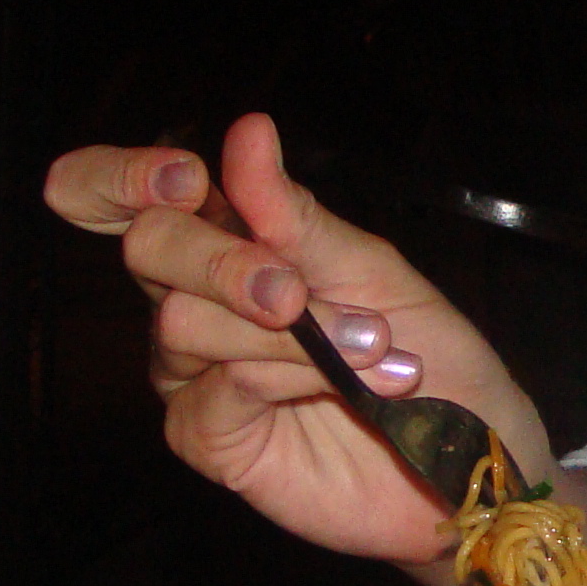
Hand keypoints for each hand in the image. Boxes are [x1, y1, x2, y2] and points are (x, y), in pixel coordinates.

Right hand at [42, 112, 551, 576]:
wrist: (466, 454)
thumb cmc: (428, 351)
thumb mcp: (371, 269)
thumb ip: (295, 215)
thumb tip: (247, 132)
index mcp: (225, 240)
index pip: (120, 193)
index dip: (123, 175)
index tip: (186, 179)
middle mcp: (191, 299)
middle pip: (146, 246)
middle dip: (224, 260)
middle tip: (299, 291)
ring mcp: (191, 372)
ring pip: (184, 322)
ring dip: (292, 333)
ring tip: (375, 350)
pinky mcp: (205, 437)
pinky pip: (220, 388)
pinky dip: (291, 376)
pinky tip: (353, 388)